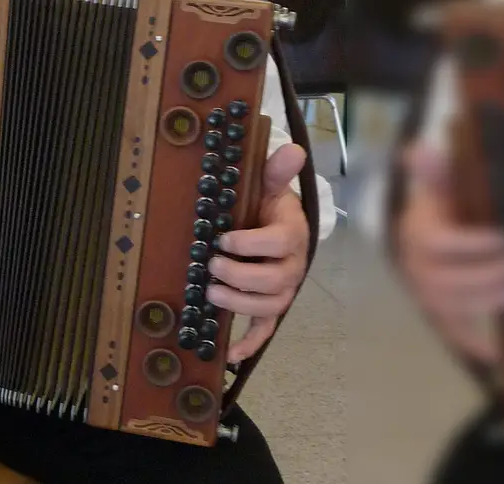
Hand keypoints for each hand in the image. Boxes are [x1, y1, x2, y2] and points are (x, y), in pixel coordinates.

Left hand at [206, 142, 311, 362]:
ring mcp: (282, 288)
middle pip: (274, 281)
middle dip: (239, 276)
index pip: (280, 243)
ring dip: (239, 303)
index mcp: (292, 233)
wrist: (277, 223)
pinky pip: (265, 329)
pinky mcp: (270, 305)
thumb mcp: (270, 184)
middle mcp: (292, 265)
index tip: (224, 239)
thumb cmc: (269, 205)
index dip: (252, 243)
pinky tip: (230, 354)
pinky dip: (249, 343)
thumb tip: (292, 149)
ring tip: (211, 293)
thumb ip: (277, 170)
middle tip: (211, 267)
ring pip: (270, 306)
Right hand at [394, 142, 503, 364]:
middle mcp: (416, 266)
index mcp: (418, 232)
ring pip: (450, 306)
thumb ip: (433, 168)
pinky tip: (499, 354)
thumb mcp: (441, 182)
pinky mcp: (439, 310)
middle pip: (445, 281)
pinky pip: (451, 330)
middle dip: (486, 277)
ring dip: (487, 302)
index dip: (472, 244)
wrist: (427, 230)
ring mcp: (426, 291)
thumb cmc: (444, 204)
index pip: (438, 243)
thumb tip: (417, 150)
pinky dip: (473, 344)